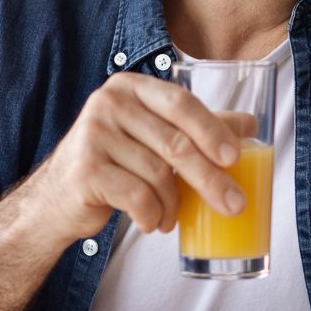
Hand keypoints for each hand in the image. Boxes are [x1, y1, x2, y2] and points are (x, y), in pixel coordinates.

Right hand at [20, 71, 253, 243]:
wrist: (58, 198)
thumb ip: (199, 127)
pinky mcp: (84, 170)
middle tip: (234, 205)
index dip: (212, 130)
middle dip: (210, 179)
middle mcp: (108, 103)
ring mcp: (92, 135)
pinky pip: (137, 196)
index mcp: (130, 87)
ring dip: (174, 204)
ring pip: (158, 174)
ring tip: (172, 217)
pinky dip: (152, 215)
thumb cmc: (116, 163)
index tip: (235, 157)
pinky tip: (151, 222)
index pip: (180, 102)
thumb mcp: (155, 137)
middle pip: (175, 143)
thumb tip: (252, 123)